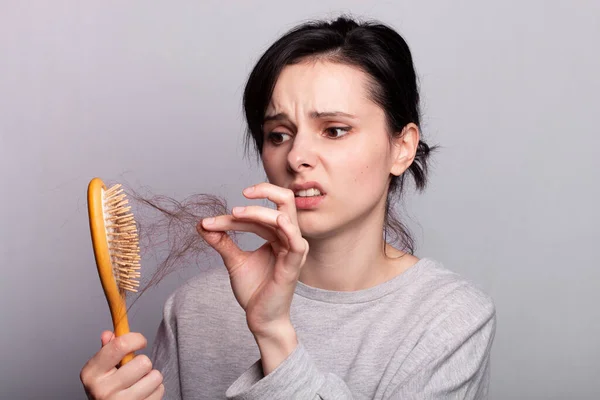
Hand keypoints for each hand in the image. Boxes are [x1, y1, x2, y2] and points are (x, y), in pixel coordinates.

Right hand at [80, 331, 163, 399]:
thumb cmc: (106, 388)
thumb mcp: (100, 369)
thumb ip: (107, 350)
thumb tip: (108, 334)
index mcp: (92, 374)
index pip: (119, 346)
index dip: (136, 339)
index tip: (140, 341)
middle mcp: (103, 390)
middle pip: (143, 362)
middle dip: (144, 363)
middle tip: (135, 370)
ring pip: (155, 376)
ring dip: (151, 377)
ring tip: (140, 382)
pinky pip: (159, 391)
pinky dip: (155, 390)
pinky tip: (143, 393)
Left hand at [197, 182, 308, 337]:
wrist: (260, 319)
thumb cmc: (254, 290)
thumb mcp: (233, 261)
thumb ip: (222, 241)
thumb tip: (202, 224)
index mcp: (277, 235)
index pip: (258, 214)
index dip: (232, 216)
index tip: (207, 223)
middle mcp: (288, 238)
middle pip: (283, 201)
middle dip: (264, 191)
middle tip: (241, 193)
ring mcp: (293, 250)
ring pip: (283, 216)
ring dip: (258, 212)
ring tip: (234, 214)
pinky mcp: (293, 264)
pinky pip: (296, 241)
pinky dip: (287, 227)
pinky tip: (276, 219)